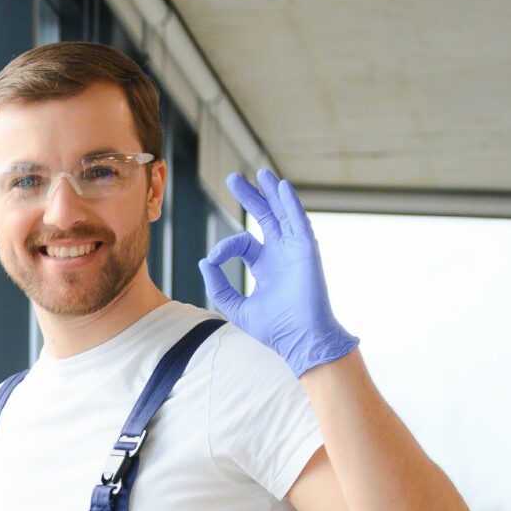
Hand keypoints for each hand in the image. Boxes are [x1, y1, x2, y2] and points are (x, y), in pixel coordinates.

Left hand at [199, 169, 358, 377]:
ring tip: (261, 172)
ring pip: (282, 213)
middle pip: (264, 216)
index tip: (213, 259)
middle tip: (233, 178)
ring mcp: (295, 249)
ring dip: (271, 192)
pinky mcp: (307, 250)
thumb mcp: (236, 307)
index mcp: (265, 265)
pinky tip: (281, 187)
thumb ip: (218, 285)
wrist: (300, 338)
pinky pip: (298, 221)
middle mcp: (281, 253)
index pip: (242, 243)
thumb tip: (204, 261)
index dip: (224, 247)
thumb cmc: (274, 328)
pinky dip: (290, 203)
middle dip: (250, 197)